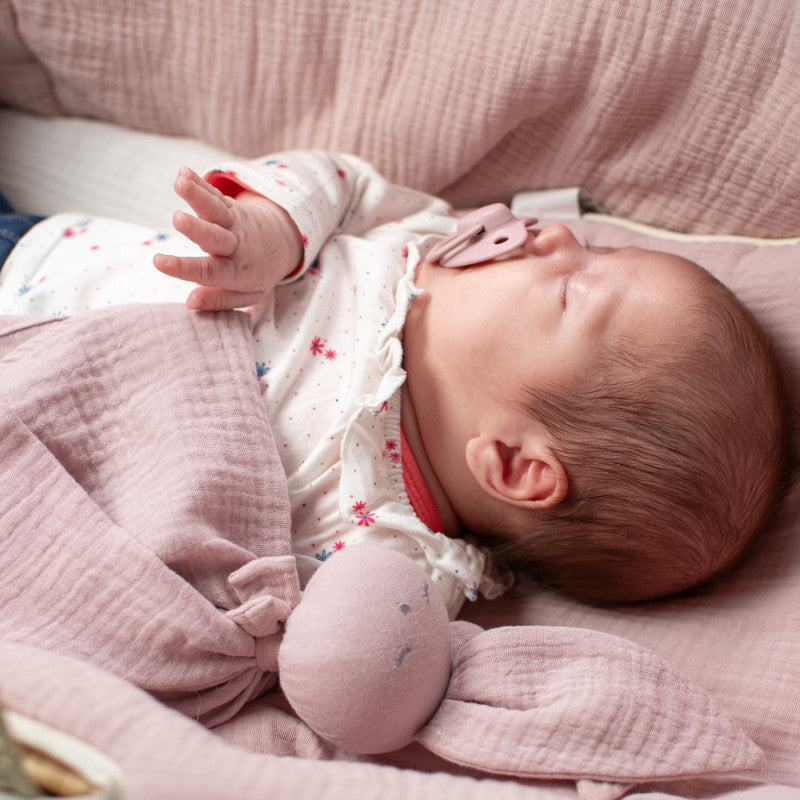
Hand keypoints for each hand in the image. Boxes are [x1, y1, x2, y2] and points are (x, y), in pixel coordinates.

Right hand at [154, 167, 302, 309]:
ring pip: (216, 210)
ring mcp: (234, 224)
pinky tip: (183, 173)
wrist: (282, 244)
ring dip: (197, 195)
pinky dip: (200, 183)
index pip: (208, 272)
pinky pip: (215, 195)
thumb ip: (219, 300)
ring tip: (180, 182)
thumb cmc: (255, 274)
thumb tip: (190, 304)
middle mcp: (235, 246)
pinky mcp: (231, 207)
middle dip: (196, 229)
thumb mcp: (246, 294)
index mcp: (236, 272)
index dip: (183, 268)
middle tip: (177, 219)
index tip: (158, 262)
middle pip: (215, 237)